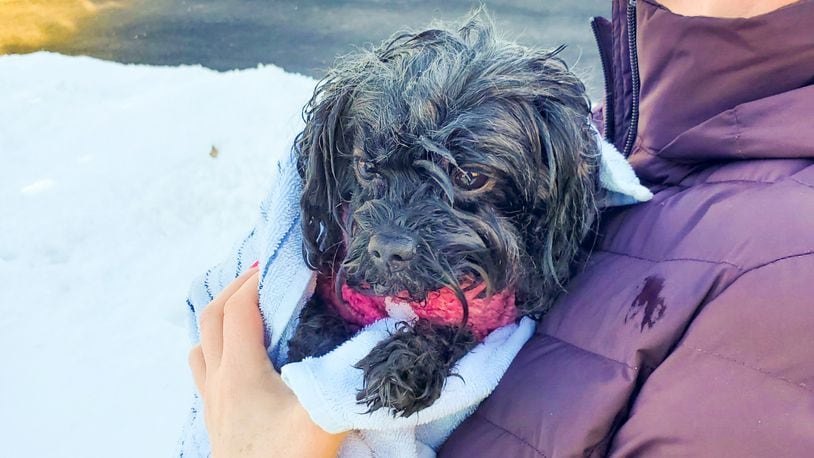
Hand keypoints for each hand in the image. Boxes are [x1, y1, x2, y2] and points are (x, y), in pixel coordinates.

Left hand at [188, 267, 346, 456]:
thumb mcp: (321, 421)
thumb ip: (346, 379)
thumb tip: (379, 339)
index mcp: (240, 372)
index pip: (238, 309)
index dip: (258, 280)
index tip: (286, 265)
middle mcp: (219, 382)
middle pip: (210, 319)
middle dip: (235, 289)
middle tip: (266, 276)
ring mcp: (213, 403)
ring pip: (200, 346)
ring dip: (220, 320)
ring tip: (249, 311)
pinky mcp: (217, 421)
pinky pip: (204, 372)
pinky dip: (218, 350)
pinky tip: (243, 361)